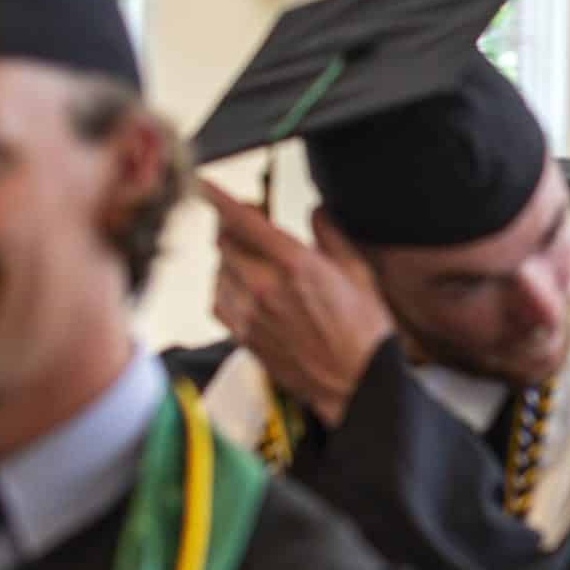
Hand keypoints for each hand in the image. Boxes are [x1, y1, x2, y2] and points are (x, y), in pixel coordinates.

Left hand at [202, 179, 393, 423]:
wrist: (357, 385)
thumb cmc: (366, 333)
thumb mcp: (360, 275)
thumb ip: (332, 237)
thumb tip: (317, 212)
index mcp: (296, 264)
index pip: (243, 219)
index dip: (218, 196)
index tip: (203, 183)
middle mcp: (266, 286)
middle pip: (224, 241)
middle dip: (232, 227)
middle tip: (247, 226)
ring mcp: (251, 314)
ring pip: (219, 270)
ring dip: (230, 259)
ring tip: (251, 261)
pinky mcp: (245, 337)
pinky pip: (217, 302)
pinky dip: (224, 289)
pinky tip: (241, 290)